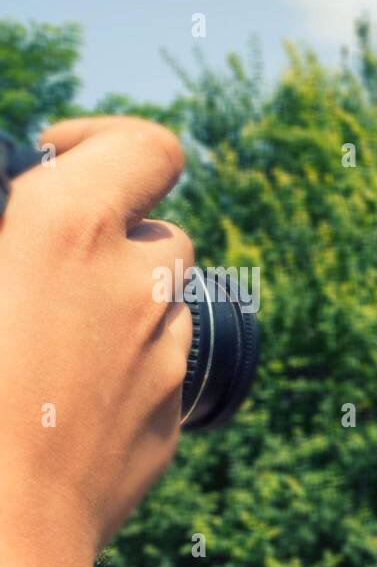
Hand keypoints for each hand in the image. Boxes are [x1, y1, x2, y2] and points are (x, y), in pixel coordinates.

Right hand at [0, 117, 192, 559]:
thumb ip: (7, 243)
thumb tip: (17, 236)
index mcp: (71, 232)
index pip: (151, 148)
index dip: (111, 144)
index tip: (57, 164)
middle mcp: (139, 287)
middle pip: (161, 234)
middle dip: (112, 239)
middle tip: (39, 268)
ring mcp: (164, 361)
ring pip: (163, 306)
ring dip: (121, 305)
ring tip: (41, 341)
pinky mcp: (170, 423)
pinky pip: (157, 373)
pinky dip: (124, 369)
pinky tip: (56, 401)